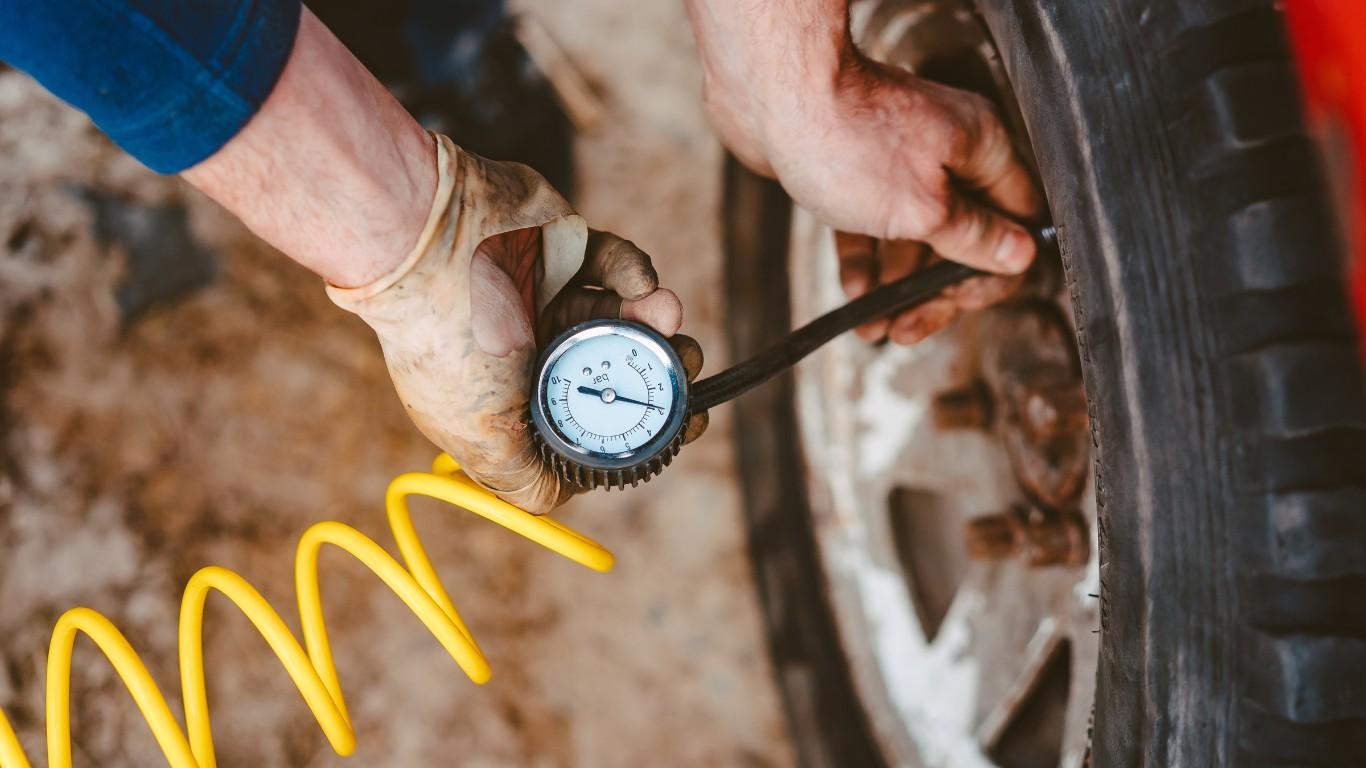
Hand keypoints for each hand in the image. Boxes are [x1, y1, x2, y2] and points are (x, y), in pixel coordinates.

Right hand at [328, 134, 706, 512]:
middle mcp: (531, 351)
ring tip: (671, 322)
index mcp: (512, 399)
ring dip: (657, 323)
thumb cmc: (451, 346)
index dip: (637, 426)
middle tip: (686, 365)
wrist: (431, 241)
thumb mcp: (483, 438)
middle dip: (659, 370)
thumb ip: (524, 479)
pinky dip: (635, 272)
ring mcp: (548, 297)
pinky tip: (643, 286)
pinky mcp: (563, 248)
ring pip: (624, 317)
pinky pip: (615, 263)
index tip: (681, 424)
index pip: (587, 422)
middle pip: (615, 368)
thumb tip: (558, 498)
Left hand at [781, 61, 1040, 344]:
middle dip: (935, 292)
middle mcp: (948, 152)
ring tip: (873, 328)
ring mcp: (899, 161)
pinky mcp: (855, 170)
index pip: (1014, 224)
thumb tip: (1021, 256)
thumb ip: (974, 237)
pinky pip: (871, 226)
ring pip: (913, 237)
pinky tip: (854, 294)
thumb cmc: (847, 139)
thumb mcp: (922, 208)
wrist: (770, 93)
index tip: (959, 303)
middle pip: (962, 239)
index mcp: (982, 151)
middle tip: (906, 329)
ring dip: (897, 287)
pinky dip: (865, 260)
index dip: (993, 271)